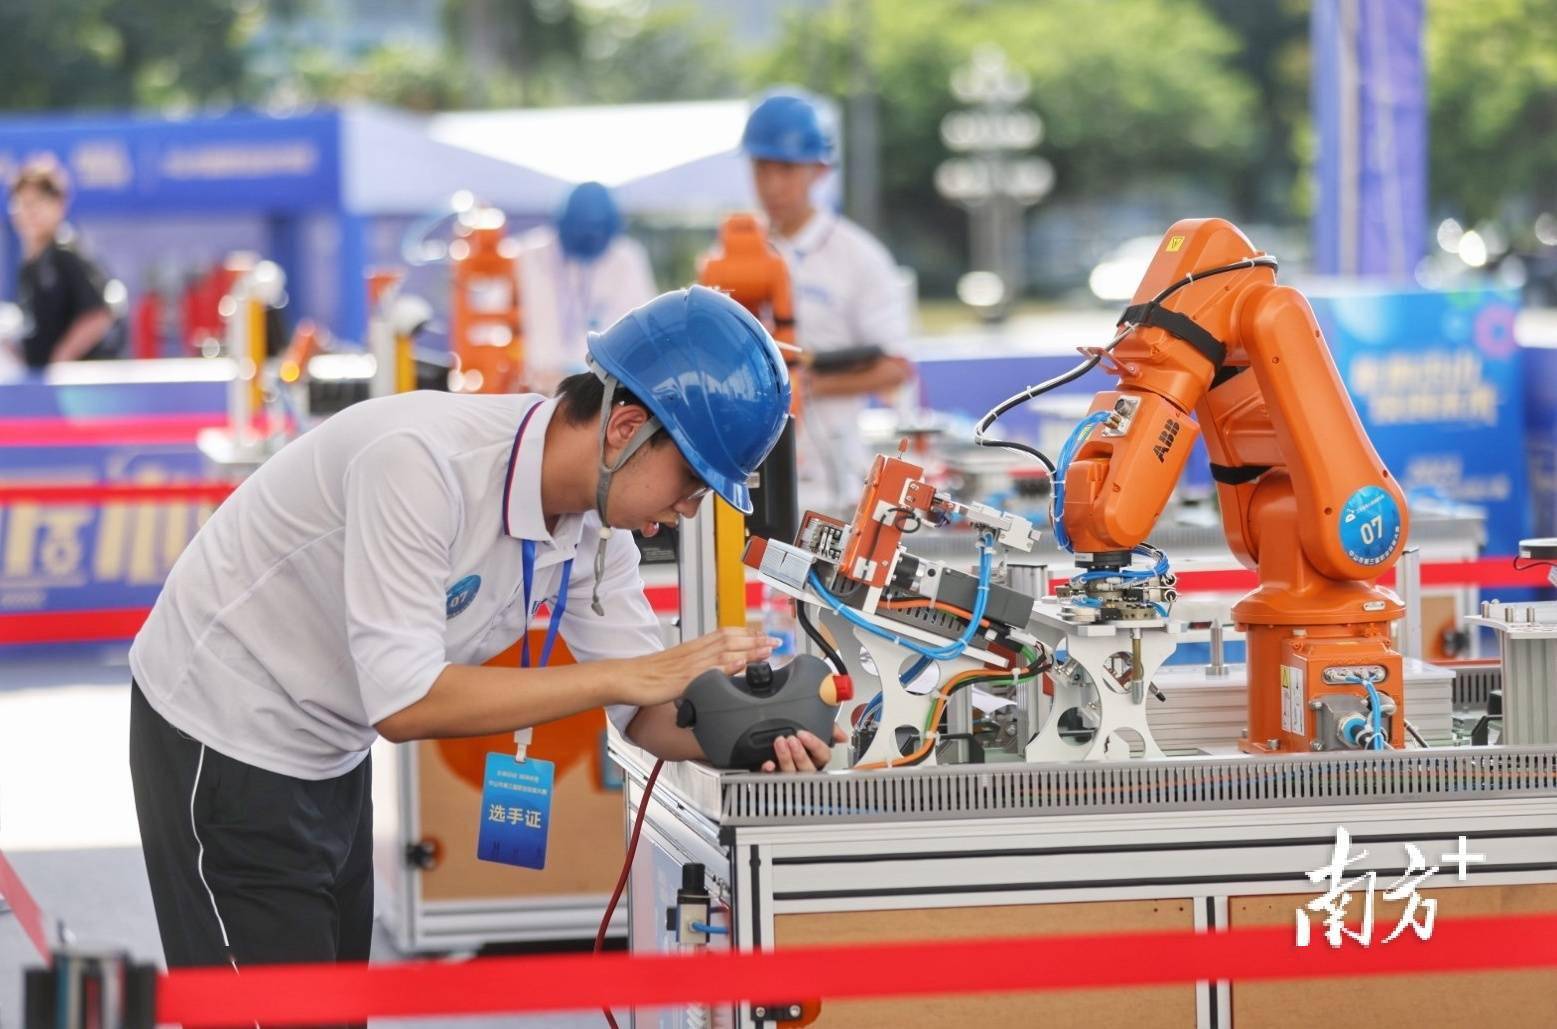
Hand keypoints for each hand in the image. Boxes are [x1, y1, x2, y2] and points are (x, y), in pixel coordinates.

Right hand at [610, 628, 777, 707]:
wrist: (625, 678)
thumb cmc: (646, 676)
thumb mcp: (675, 668)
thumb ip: (695, 667)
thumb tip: (710, 671)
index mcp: (693, 648)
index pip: (725, 635)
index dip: (747, 634)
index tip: (765, 636)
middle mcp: (694, 652)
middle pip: (730, 640)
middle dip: (755, 640)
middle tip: (776, 641)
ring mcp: (690, 664)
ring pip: (724, 651)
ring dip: (749, 649)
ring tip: (767, 650)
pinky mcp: (684, 679)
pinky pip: (708, 671)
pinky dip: (726, 666)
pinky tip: (740, 665)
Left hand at [760, 724, 847, 773]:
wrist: (771, 748)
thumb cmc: (798, 742)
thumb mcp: (815, 731)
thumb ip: (829, 729)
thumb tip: (842, 736)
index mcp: (816, 759)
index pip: (823, 756)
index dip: (815, 745)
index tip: (803, 734)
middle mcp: (804, 770)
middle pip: (808, 768)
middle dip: (800, 754)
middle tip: (791, 739)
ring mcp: (789, 777)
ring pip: (791, 773)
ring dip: (786, 758)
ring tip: (779, 743)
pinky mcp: (774, 779)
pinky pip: (772, 779)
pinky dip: (770, 772)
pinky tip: (768, 764)